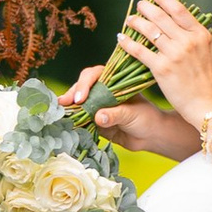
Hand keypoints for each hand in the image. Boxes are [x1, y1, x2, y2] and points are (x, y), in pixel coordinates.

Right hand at [74, 72, 204, 161]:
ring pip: (78, 102)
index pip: (94, 75)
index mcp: (113, 82)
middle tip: (65, 102)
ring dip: (69, 106)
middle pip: (82, 87)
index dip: (84, 84)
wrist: (151, 136)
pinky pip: (81, 119)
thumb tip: (98, 118)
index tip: (81, 97)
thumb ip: (115, 115)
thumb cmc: (146, 118)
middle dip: (72, 93)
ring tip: (60, 111)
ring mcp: (97, 106)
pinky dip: (73, 120)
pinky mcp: (94, 120)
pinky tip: (65, 121)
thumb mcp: (132, 114)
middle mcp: (102, 91)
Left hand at [129, 0, 211, 126]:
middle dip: (147, 7)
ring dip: (136, 22)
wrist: (211, 108)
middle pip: (161, 17)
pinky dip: (128, 43)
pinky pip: (140, 51)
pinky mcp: (161, 68)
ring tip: (129, 19)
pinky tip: (121, 38)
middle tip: (139, 4)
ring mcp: (173, 54)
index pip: (179, 10)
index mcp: (202, 35)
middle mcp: (187, 41)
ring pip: (149, 31)